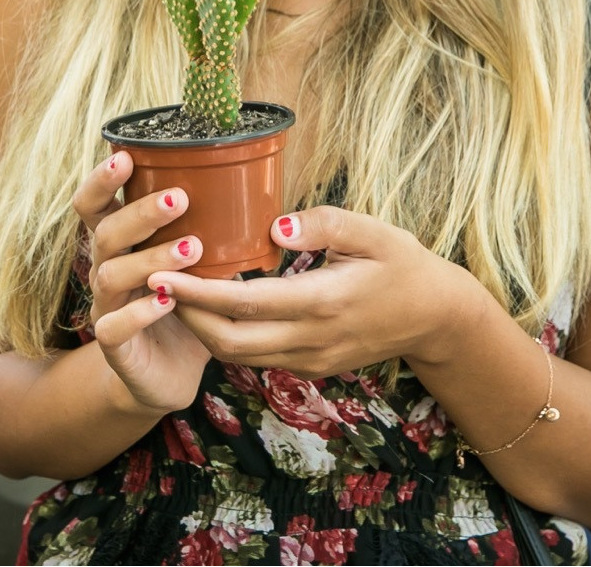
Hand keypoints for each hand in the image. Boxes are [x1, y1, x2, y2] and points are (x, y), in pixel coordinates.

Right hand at [74, 150, 211, 414]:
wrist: (167, 373)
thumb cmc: (185, 307)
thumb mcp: (195, 264)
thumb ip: (206, 230)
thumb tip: (252, 190)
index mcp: (121, 246)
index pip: (94, 206)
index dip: (101, 181)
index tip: (126, 157)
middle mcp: (106, 271)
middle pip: (105, 234)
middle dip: (140, 213)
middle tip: (179, 198)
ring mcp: (106, 308)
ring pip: (110, 275)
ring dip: (151, 258)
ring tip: (192, 249)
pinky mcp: (115, 346)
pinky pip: (114, 326)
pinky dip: (139, 312)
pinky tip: (168, 301)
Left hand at [150, 205, 486, 379]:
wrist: (436, 317)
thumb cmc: (403, 264)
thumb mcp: (373, 230)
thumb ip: (323, 224)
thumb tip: (274, 224)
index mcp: (323, 302)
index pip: (244, 303)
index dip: (197, 293)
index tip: (161, 273)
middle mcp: (312, 339)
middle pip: (229, 342)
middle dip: (186, 318)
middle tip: (154, 284)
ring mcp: (311, 359)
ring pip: (239, 356)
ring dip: (201, 330)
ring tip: (172, 295)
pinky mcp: (311, 366)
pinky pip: (257, 357)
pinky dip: (227, 337)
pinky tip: (210, 309)